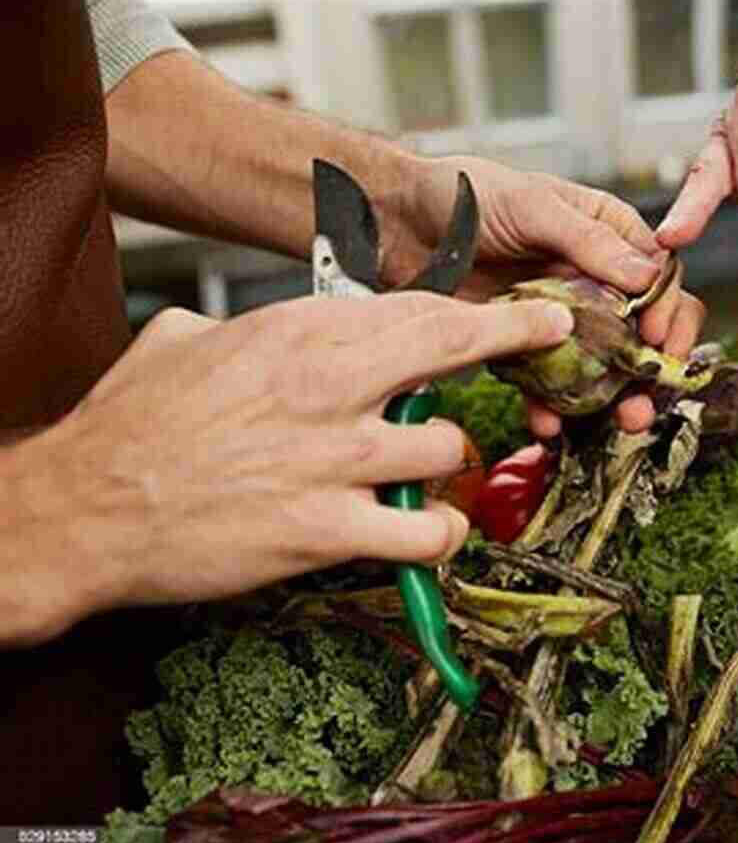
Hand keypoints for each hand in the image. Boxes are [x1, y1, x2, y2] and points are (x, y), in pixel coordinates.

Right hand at [2, 294, 572, 643]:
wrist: (84, 508)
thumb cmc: (133, 425)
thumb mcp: (188, 343)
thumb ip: (257, 332)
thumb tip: (288, 330)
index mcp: (296, 333)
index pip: (414, 306)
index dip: (475, 308)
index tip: (519, 308)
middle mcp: (328, 386)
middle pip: (452, 345)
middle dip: (512, 334)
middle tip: (548, 331)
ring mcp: (335, 460)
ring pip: (449, 447)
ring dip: (446, 463)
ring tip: (419, 476)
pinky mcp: (328, 530)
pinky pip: (427, 531)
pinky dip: (438, 536)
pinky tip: (426, 532)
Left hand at [385, 156, 706, 436]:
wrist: (395, 220)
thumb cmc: (464, 192)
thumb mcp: (532, 205)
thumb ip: (588, 242)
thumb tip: (646, 277)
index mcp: (606, 233)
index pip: (659, 277)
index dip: (667, 311)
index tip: (655, 340)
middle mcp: (591, 278)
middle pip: (641, 330)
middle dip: (650, 369)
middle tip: (645, 401)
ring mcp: (559, 315)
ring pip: (603, 365)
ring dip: (614, 398)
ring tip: (619, 424)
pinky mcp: (523, 345)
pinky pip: (549, 383)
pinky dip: (553, 406)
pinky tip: (550, 422)